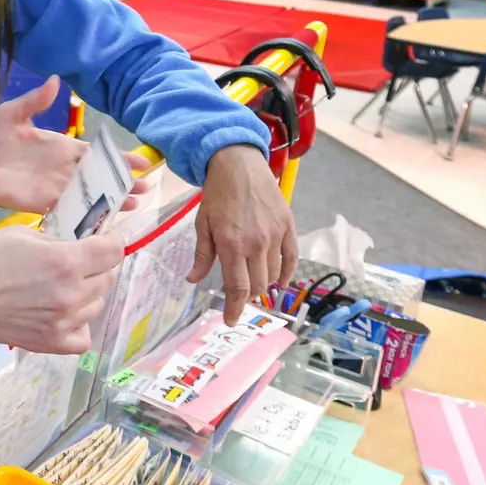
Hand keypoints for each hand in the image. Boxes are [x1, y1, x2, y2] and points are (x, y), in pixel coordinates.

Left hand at [0, 76, 150, 211]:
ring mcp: (54, 188)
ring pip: (90, 196)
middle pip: (100, 177)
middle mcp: (63, 168)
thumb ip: (35, 101)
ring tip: (133, 209)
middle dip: (123, 183)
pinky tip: (103, 224)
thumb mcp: (13, 114)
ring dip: (111, 202)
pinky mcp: (42, 204)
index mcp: (61, 146)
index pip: (97, 152)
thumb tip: (56, 80)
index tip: (142, 164)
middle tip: (146, 190)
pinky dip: (86, 217)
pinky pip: (69, 212)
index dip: (119, 158)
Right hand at [0, 226, 124, 354]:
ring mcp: (61, 323)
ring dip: (87, 294)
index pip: (114, 251)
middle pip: (106, 278)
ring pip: (96, 305)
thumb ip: (57, 240)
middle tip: (76, 261)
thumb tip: (77, 245)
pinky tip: (63, 314)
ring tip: (63, 286)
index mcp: (65, 262)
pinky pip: (82, 338)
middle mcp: (70, 295)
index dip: (111, 241)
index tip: (103, 240)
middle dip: (96, 266)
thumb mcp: (22, 233)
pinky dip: (78, 326)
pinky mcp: (48, 343)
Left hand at [186, 144, 297, 324]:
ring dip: (264, 285)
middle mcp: (256, 243)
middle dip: (246, 297)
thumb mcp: (203, 224)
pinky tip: (280, 282)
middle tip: (238, 298)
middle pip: (256, 285)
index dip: (234, 308)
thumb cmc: (217, 194)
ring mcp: (275, 235)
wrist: (239, 164)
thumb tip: (193, 280)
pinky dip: (287, 274)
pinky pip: (292, 258)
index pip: (237, 288)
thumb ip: (202, 255)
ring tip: (254, 286)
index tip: (231, 320)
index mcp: (231, 244)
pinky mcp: (288, 225)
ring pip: (274, 274)